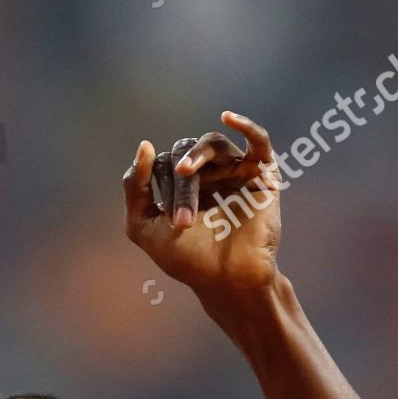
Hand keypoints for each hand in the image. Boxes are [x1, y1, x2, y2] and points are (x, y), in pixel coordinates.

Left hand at [123, 112, 282, 297]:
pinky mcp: (263, 175)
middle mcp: (209, 174)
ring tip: (186, 170)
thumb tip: (144, 145)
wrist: (227, 281)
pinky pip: (258, 140)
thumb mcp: (143, 226)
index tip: (169, 221)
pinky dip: (246, 126)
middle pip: (185, 153)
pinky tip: (228, 117)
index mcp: (181, 185)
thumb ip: (134, 188)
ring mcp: (235, 172)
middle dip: (179, 184)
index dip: (161, 185)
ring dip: (197, 156)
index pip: (163, 163)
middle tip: (182, 221)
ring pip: (212, 144)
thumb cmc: (188, 260)